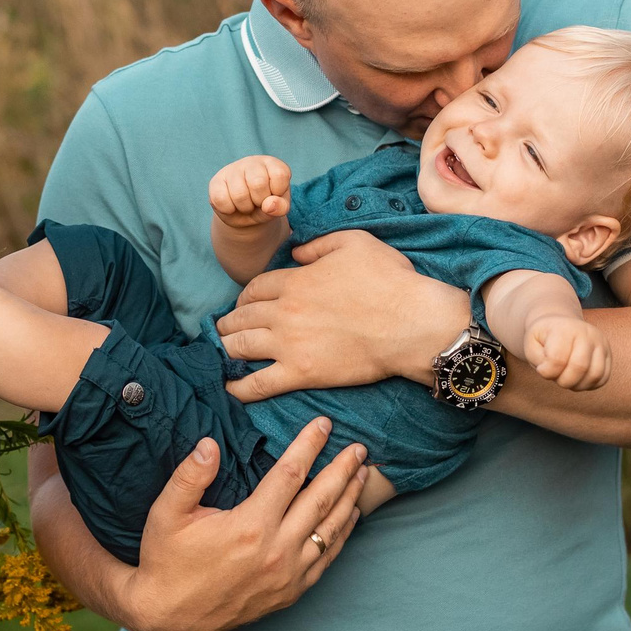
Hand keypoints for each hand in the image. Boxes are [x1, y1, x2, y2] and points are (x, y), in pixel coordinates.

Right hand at [120, 419, 369, 630]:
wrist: (167, 616)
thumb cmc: (166, 560)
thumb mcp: (167, 513)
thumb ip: (190, 476)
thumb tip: (210, 443)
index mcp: (250, 525)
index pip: (290, 474)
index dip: (310, 445)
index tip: (324, 425)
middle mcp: (277, 550)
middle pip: (322, 500)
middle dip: (343, 470)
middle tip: (360, 447)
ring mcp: (287, 575)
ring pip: (330, 530)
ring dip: (350, 499)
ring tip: (363, 475)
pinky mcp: (290, 593)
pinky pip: (326, 559)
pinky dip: (342, 535)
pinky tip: (350, 517)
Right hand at [208, 155, 292, 230]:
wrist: (244, 214)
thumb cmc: (265, 205)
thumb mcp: (279, 208)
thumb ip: (281, 207)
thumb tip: (269, 205)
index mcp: (272, 164)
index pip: (280, 175)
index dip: (278, 192)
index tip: (273, 195)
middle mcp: (252, 162)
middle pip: (258, 183)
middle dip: (260, 201)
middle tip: (258, 202)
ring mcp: (232, 169)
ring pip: (239, 193)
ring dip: (245, 208)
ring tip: (246, 205)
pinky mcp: (216, 181)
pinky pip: (221, 199)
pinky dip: (229, 210)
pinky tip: (232, 206)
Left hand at [215, 230, 468, 401]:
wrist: (410, 323)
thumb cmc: (389, 280)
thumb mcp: (354, 242)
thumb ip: (318, 244)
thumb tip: (295, 252)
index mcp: (295, 280)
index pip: (255, 288)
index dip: (245, 296)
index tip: (243, 303)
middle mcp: (284, 312)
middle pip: (242, 317)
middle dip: (228, 322)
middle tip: (223, 328)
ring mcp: (290, 344)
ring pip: (240, 346)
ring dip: (225, 347)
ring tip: (219, 351)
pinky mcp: (302, 373)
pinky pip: (259, 383)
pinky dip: (238, 386)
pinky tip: (228, 387)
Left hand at [525, 313, 610, 388]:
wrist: (559, 325)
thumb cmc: (543, 338)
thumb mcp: (530, 343)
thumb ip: (536, 358)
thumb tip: (551, 370)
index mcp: (566, 328)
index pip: (558, 359)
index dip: (546, 372)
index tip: (542, 369)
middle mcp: (588, 333)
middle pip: (580, 367)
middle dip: (564, 381)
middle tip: (555, 376)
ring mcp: (601, 343)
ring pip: (595, 375)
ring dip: (577, 385)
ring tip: (566, 378)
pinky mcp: (609, 355)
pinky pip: (603, 378)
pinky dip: (589, 385)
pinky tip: (577, 379)